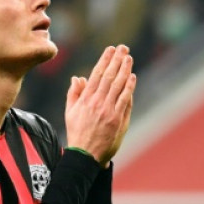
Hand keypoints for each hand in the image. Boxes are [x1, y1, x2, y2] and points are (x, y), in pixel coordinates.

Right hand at [64, 45, 136, 166]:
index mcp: (85, 100)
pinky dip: (129, 88)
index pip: (97, 74)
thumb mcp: (70, 112)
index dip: (104, 60)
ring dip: (125, 70)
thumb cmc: (77, 132)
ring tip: (129, 58)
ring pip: (119, 86)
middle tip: (123, 48)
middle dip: (117, 60)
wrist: (85, 154)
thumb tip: (78, 77)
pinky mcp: (118, 120)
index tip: (110, 49)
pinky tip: (132, 77)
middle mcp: (97, 103)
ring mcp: (109, 111)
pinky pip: (125, 100)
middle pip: (109, 77)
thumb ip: (74, 94)